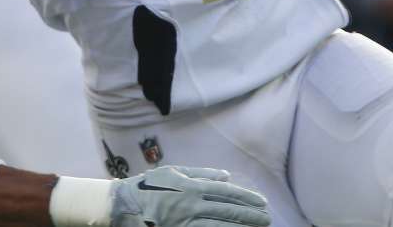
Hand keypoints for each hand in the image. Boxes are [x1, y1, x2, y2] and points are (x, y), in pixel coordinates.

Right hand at [111, 166, 269, 226]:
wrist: (125, 205)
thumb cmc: (149, 185)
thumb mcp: (174, 172)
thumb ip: (201, 173)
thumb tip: (225, 176)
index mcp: (191, 186)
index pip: (226, 192)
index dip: (246, 197)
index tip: (262, 202)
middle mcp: (191, 205)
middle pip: (227, 210)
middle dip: (250, 215)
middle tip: (267, 218)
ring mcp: (186, 221)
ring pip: (220, 226)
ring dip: (240, 226)